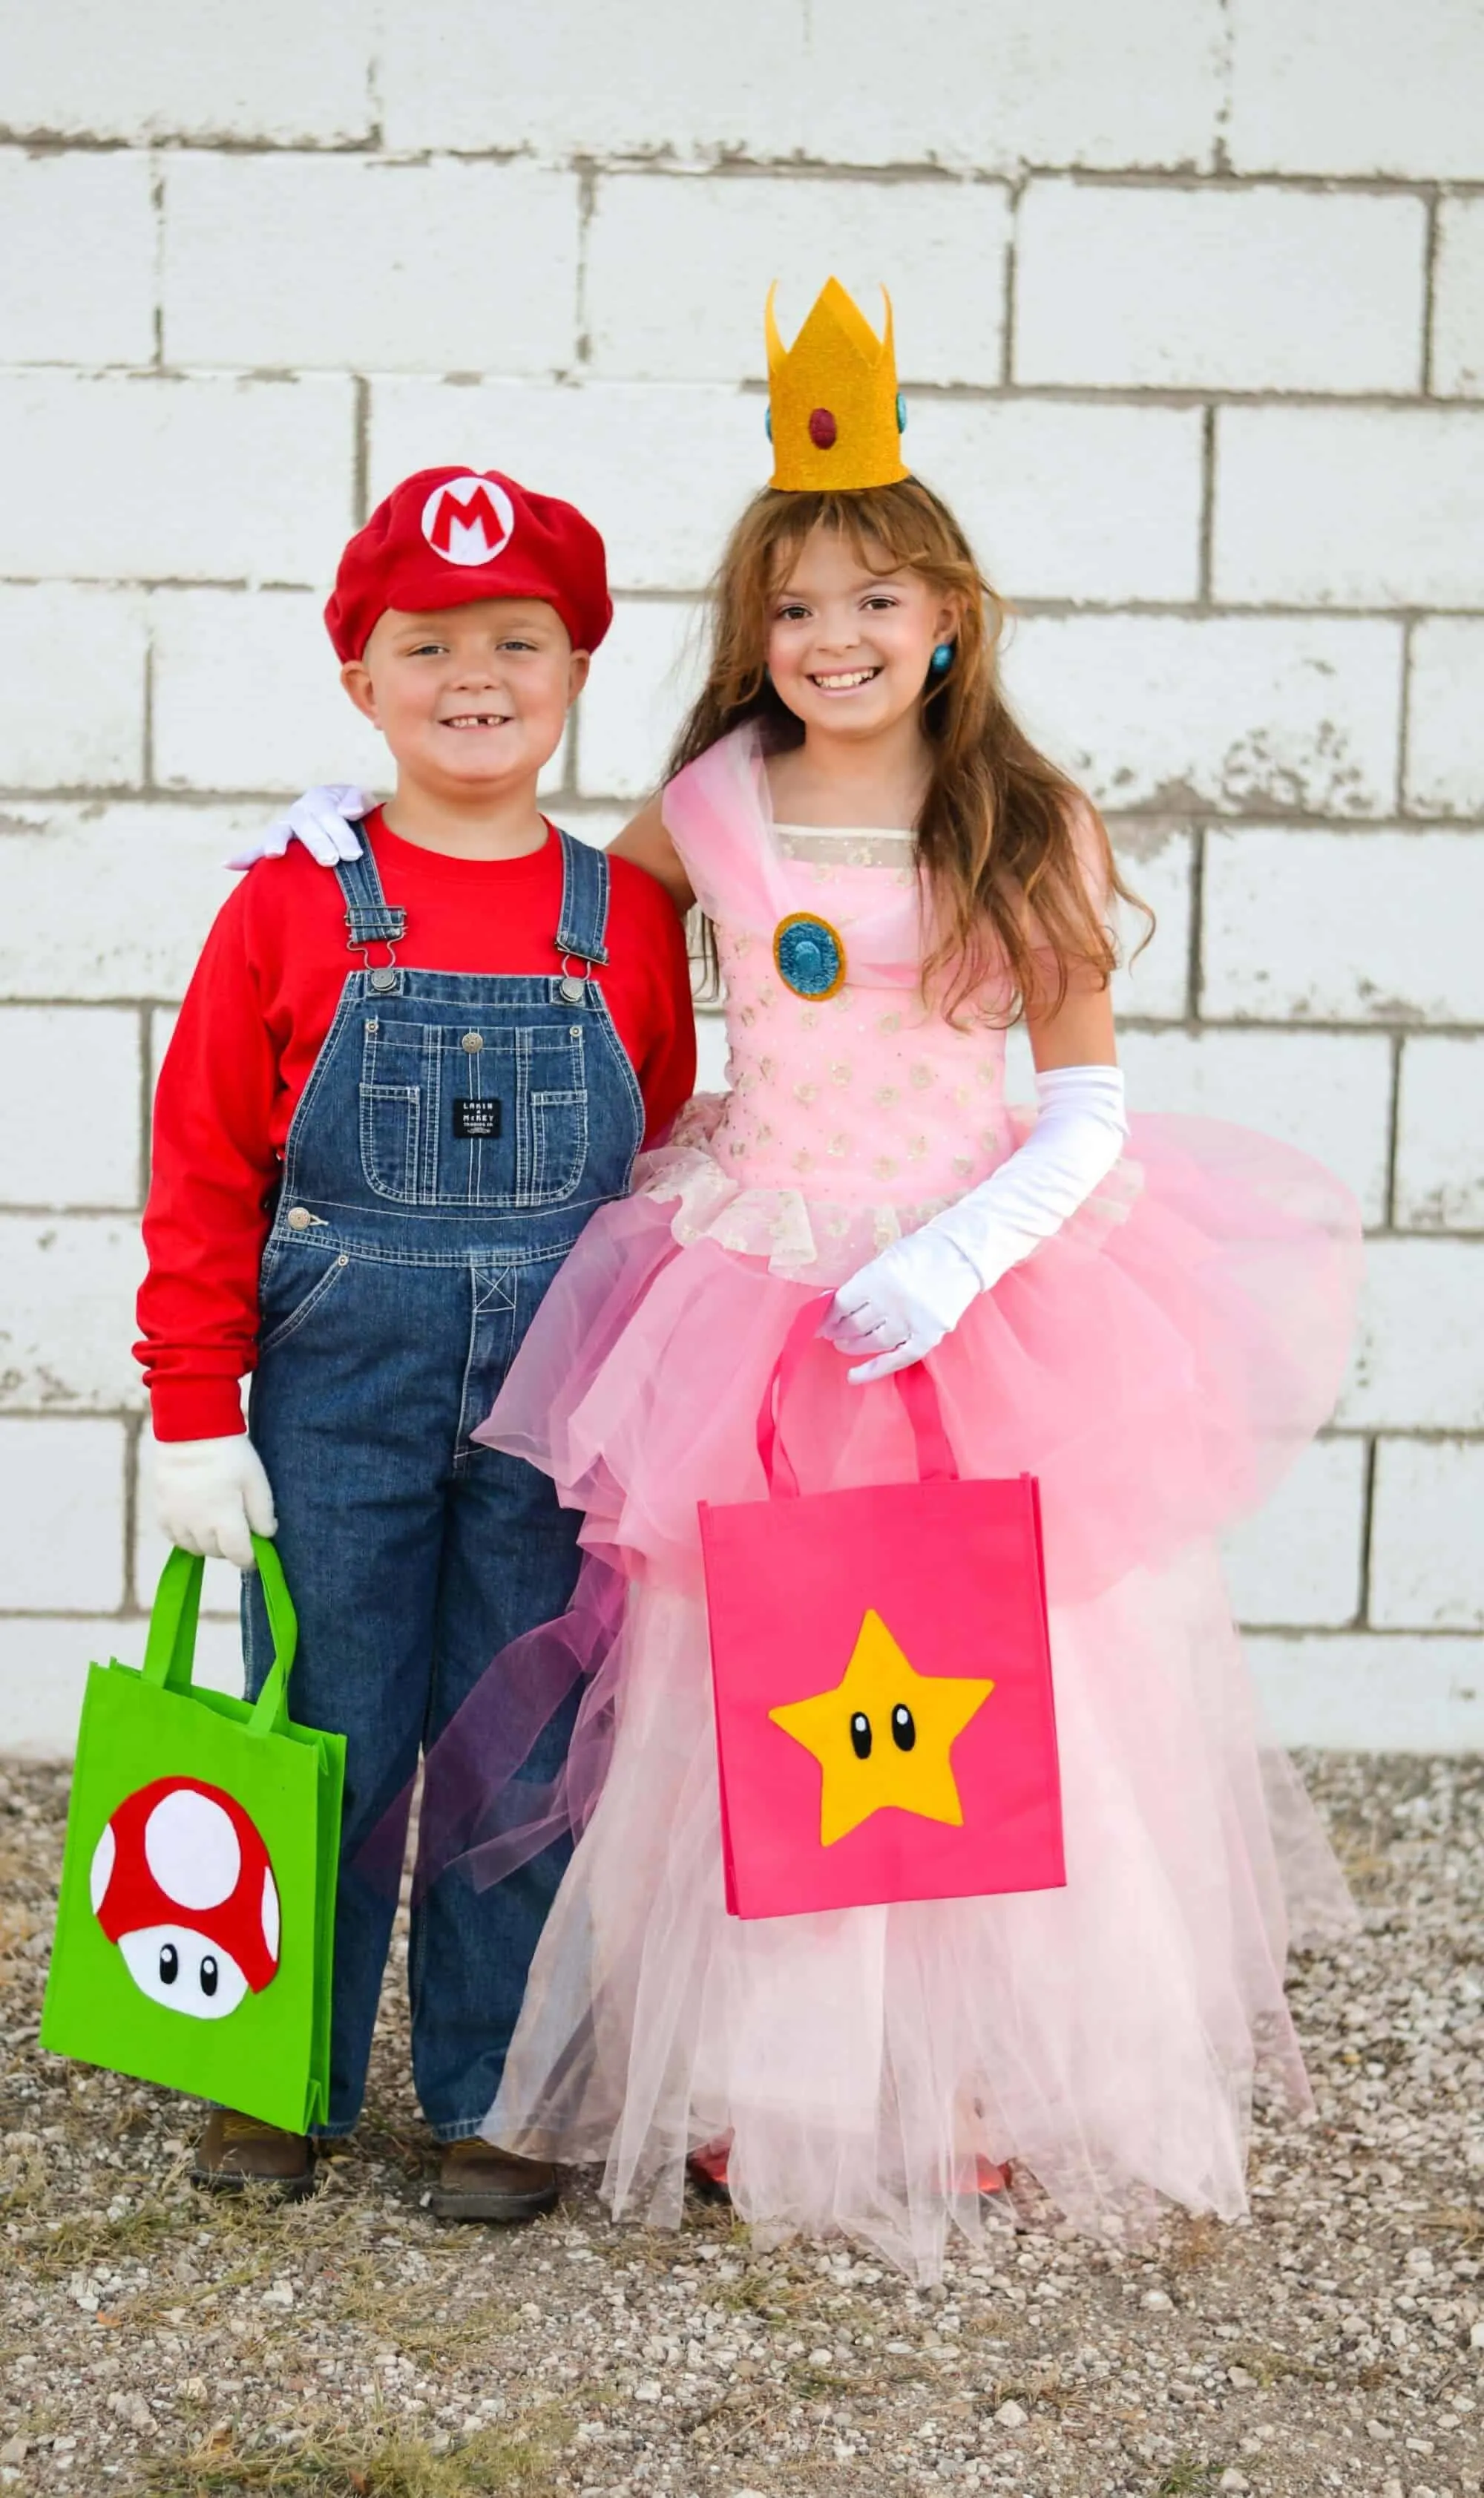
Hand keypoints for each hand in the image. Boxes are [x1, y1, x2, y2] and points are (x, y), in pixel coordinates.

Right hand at [154, 1435, 277, 1571]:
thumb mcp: (256, 1480)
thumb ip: (263, 1512)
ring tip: (217, 1524)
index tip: (255, 1553)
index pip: (238, 1555)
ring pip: (194, 1548)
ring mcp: (176, 1520)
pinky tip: (196, 1521)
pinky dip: (187, 1536)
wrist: (190, 1431)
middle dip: (229, 1547)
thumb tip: (266, 1535)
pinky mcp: (162, 1512)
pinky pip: (175, 1538)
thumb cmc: (230, 1454)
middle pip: (216, 1552)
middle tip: (238, 1531)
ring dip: (208, 1543)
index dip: (249, 1558)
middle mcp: (197, 1525)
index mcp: (224, 1518)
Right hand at [226, 784, 374, 871]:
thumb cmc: (356, 810)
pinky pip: (256, 850)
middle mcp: (299, 811)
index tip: (354, 854)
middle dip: (318, 842)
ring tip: (275, 854)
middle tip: (331, 861)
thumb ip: (356, 799)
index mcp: (319, 798)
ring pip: (279, 833)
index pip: (328, 814)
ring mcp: (285, 828)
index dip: (340, 833)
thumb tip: (349, 812)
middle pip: (305, 825)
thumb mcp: (361, 799)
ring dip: (275, 843)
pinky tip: (228, 864)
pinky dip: (244, 857)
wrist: (348, 818)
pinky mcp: (276, 846)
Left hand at [820, 1231, 982, 1384]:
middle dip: (837, 1331)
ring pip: (872, 1342)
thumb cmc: (922, 1252)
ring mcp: (910, 1321)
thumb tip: (833, 1305)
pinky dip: (873, 1370)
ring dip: (852, 1346)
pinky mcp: (928, 1336)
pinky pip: (897, 1359)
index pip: (841, 1305)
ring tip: (844, 1344)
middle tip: (831, 1333)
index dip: (825, 1317)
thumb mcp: (886, 1259)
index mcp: (876, 1278)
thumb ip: (863, 1283)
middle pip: (854, 1325)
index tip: (817, 1323)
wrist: (963, 1255)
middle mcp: (890, 1301)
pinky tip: (855, 1376)